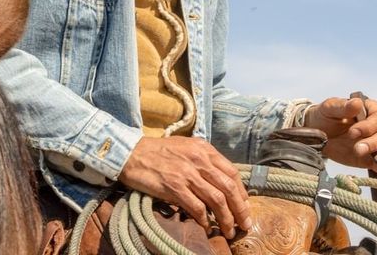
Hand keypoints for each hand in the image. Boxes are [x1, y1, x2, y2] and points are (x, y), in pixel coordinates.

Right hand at [118, 136, 251, 238]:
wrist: (132, 153)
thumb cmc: (158, 151)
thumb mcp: (185, 147)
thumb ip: (203, 159)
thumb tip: (219, 180)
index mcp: (203, 149)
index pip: (231, 172)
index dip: (241, 192)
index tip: (244, 206)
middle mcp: (198, 160)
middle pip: (228, 188)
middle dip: (240, 209)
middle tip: (244, 224)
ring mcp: (187, 174)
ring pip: (217, 200)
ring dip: (226, 219)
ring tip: (228, 231)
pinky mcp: (175, 187)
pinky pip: (197, 208)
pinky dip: (205, 220)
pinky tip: (206, 226)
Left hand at [304, 96, 376, 167]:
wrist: (316, 135)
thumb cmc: (324, 116)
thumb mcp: (329, 109)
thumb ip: (342, 106)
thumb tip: (357, 103)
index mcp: (368, 109)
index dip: (369, 125)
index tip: (353, 132)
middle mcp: (376, 125)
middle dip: (374, 142)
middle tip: (358, 148)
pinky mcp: (373, 158)